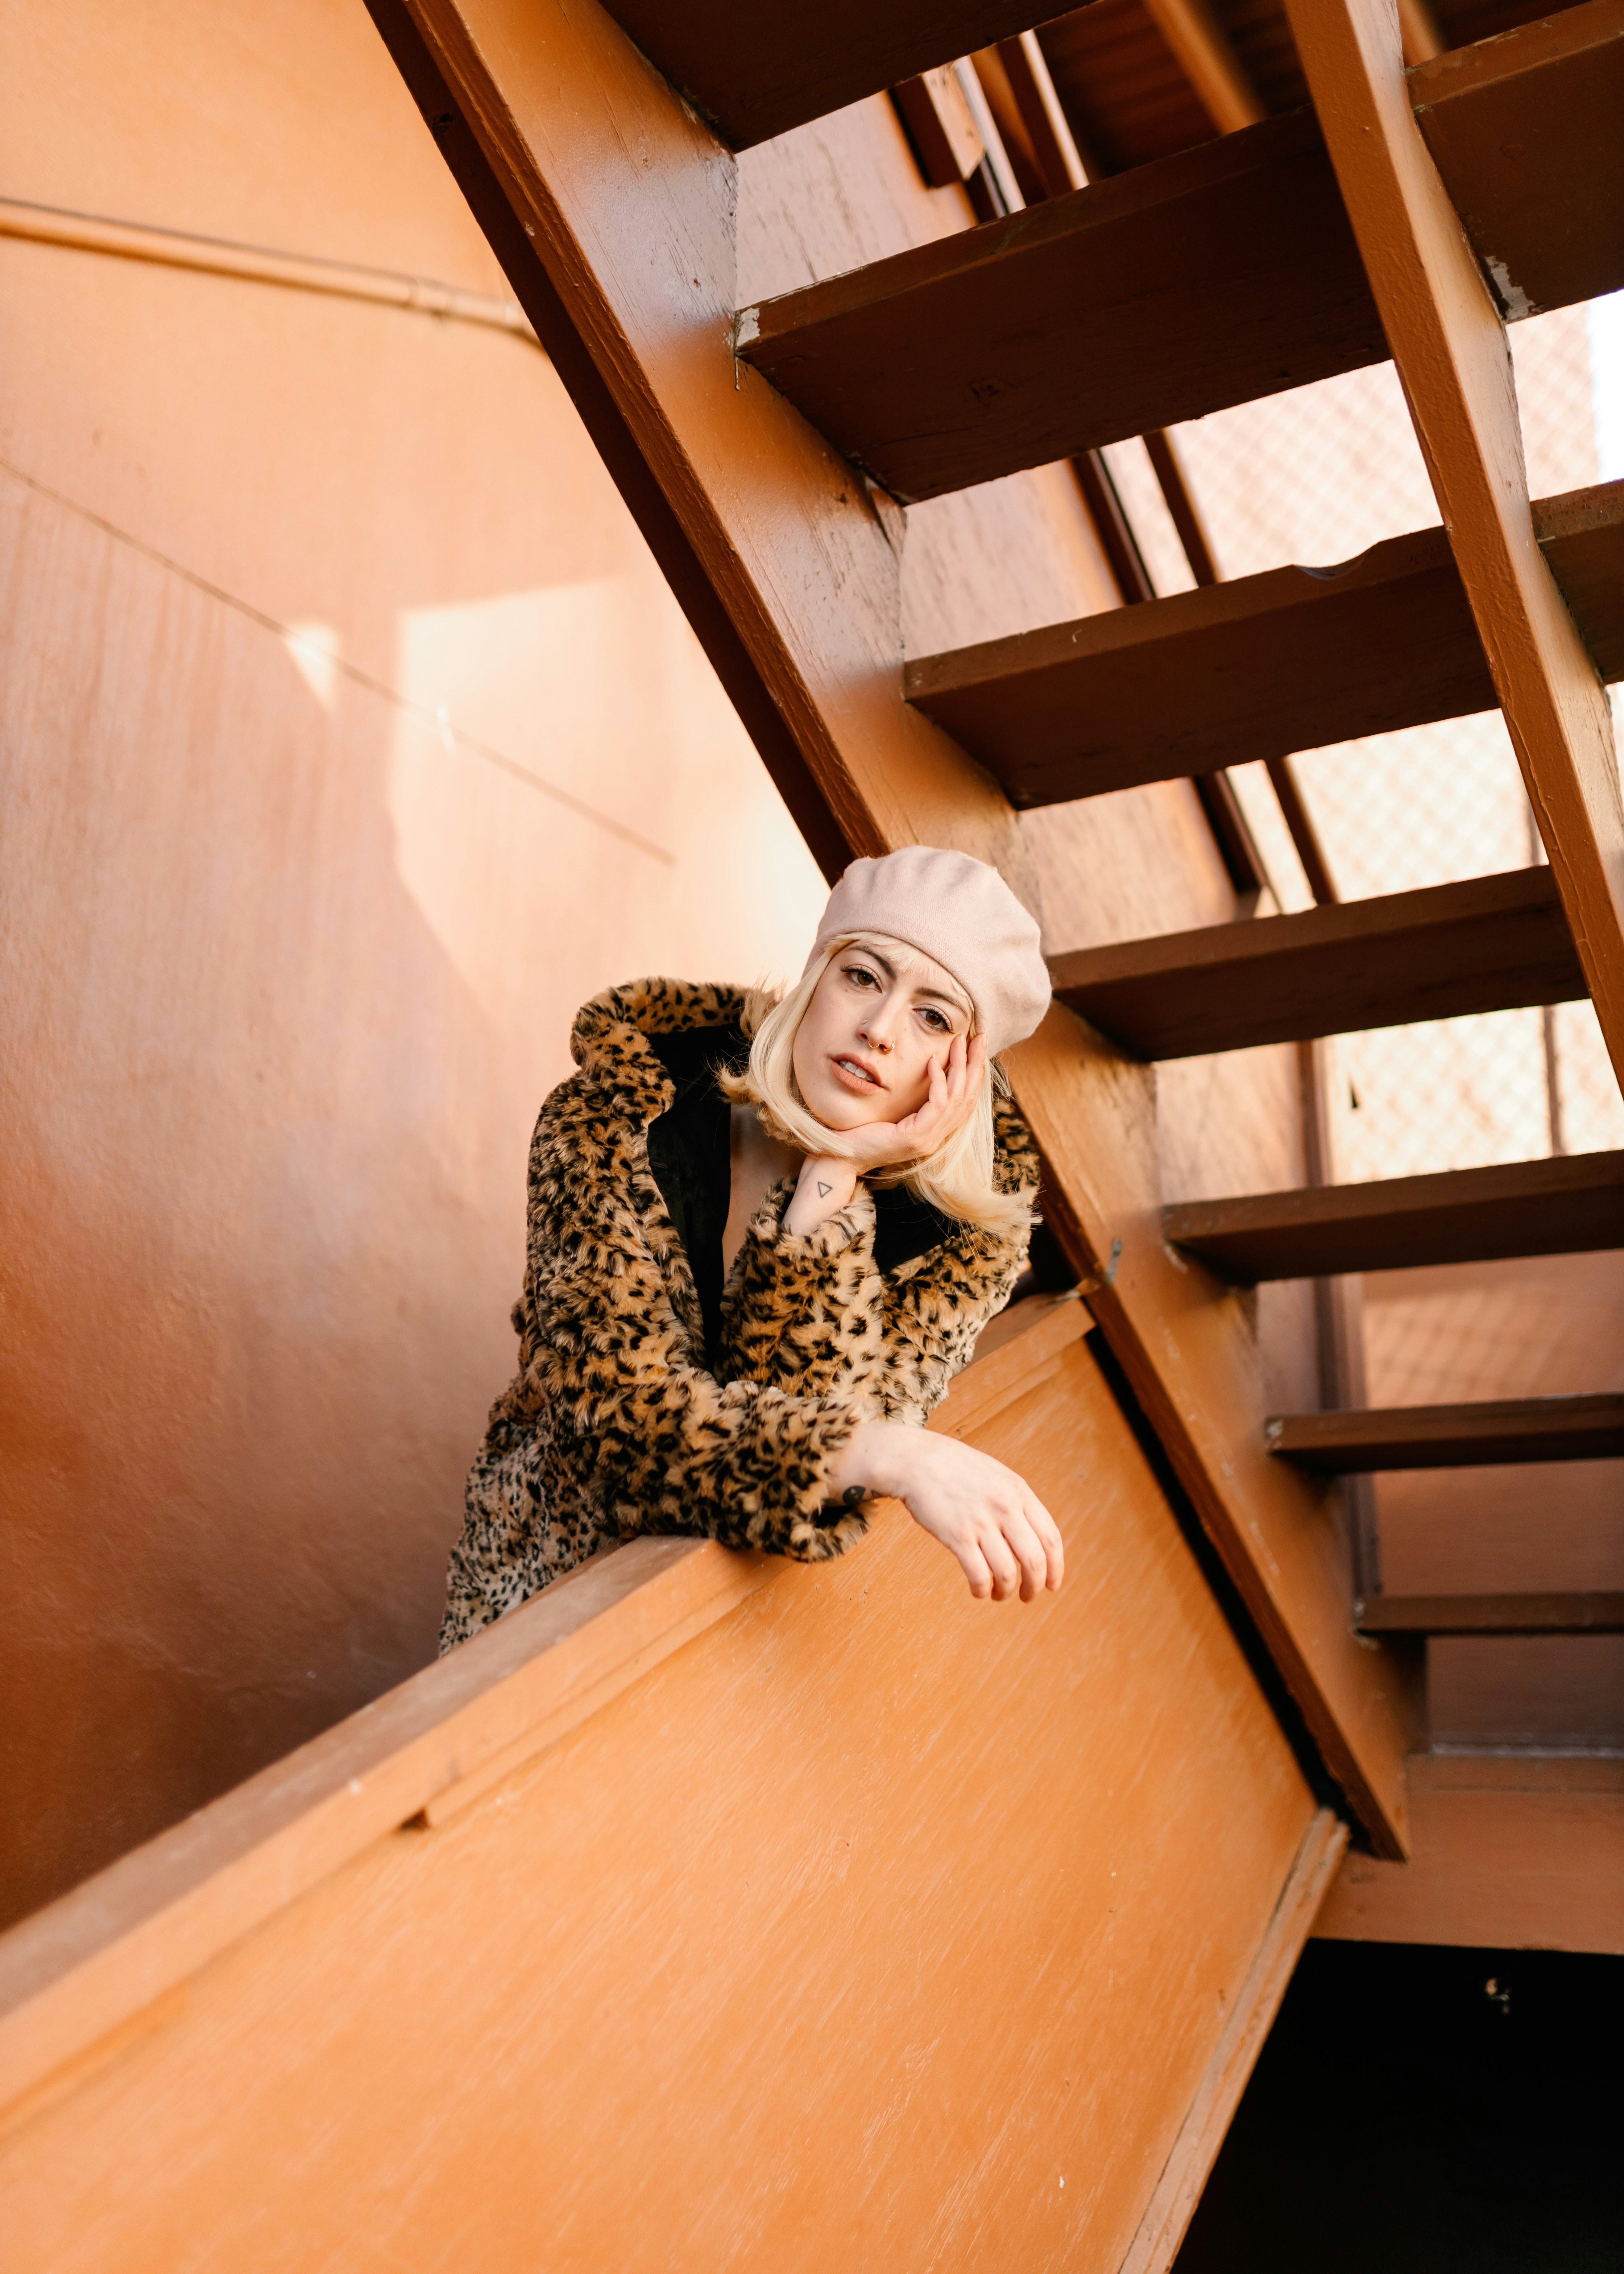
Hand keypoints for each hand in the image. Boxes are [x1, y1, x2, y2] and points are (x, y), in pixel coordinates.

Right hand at [830, 1421, 1063, 1602]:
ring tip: (1000, 1595)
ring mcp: (981, 1522)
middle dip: (1035, 1586)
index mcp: (1019, 1491)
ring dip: (1007, 1592)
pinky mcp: (957, 1536)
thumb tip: (1033, 1537)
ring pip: (1007, 1573)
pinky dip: (982, 1590)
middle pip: (1035, 1560)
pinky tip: (979, 1590)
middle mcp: (1005, 1507)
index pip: (1051, 1538)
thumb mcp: (996, 1476)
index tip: (1052, 1584)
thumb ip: (1016, 1502)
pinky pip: (979, 1575)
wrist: (916, 1460)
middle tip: (1029, 1596)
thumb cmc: (955, 1469)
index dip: (1056, 1567)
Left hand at [837, 1032, 986, 1174]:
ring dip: (960, 1066)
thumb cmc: (861, 1133)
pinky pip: (937, 1103)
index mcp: (934, 1132)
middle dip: (976, 1065)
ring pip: (957, 1098)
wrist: (841, 1157)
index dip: (974, 1074)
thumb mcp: (894, 1115)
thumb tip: (925, 1069)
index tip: (976, 1047)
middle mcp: (936, 1138)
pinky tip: (931, 1061)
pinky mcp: (917, 1137)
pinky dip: (938, 1080)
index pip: (965, 1101)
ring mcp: (929, 1139)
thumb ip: (913, 1101)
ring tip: (959, 1041)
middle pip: (968, 1098)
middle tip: (980, 1038)